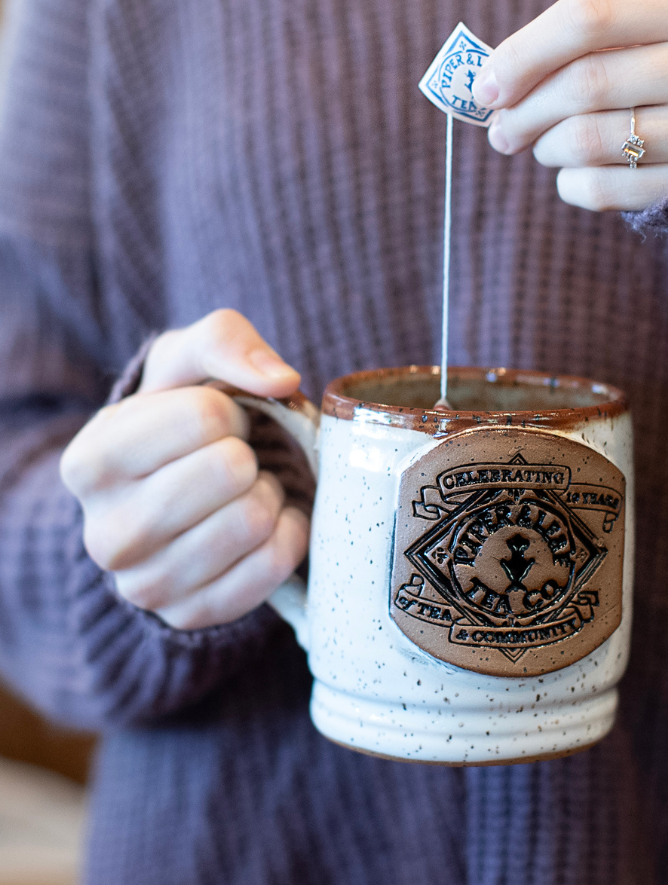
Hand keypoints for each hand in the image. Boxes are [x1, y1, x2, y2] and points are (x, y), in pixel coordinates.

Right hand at [60, 310, 308, 629]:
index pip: (204, 417)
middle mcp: (104, 534)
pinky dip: (288, 534)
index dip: (230, 411)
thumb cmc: (186, 419)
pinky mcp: (192, 614)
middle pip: (230, 471)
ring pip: (253, 520)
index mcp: (90, 462)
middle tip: (236, 460)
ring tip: (244, 491)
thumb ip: (226, 342)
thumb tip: (281, 380)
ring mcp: (145, 585)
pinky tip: (265, 524)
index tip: (217, 424)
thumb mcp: (192, 361)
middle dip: (250, 455)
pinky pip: (274, 565)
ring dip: (269, 494)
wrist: (181, 494)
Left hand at [472, 0, 667, 211]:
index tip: (487, 84)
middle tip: (500, 129)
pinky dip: (571, 186)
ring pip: (591, 140)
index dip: (524, 51)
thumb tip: (496, 78)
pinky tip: (572, 177)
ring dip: (547, 148)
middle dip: (524, 110)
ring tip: (543, 148)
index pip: (591, 16)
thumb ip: (600, 43)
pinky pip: (607, 189)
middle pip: (585, 83)